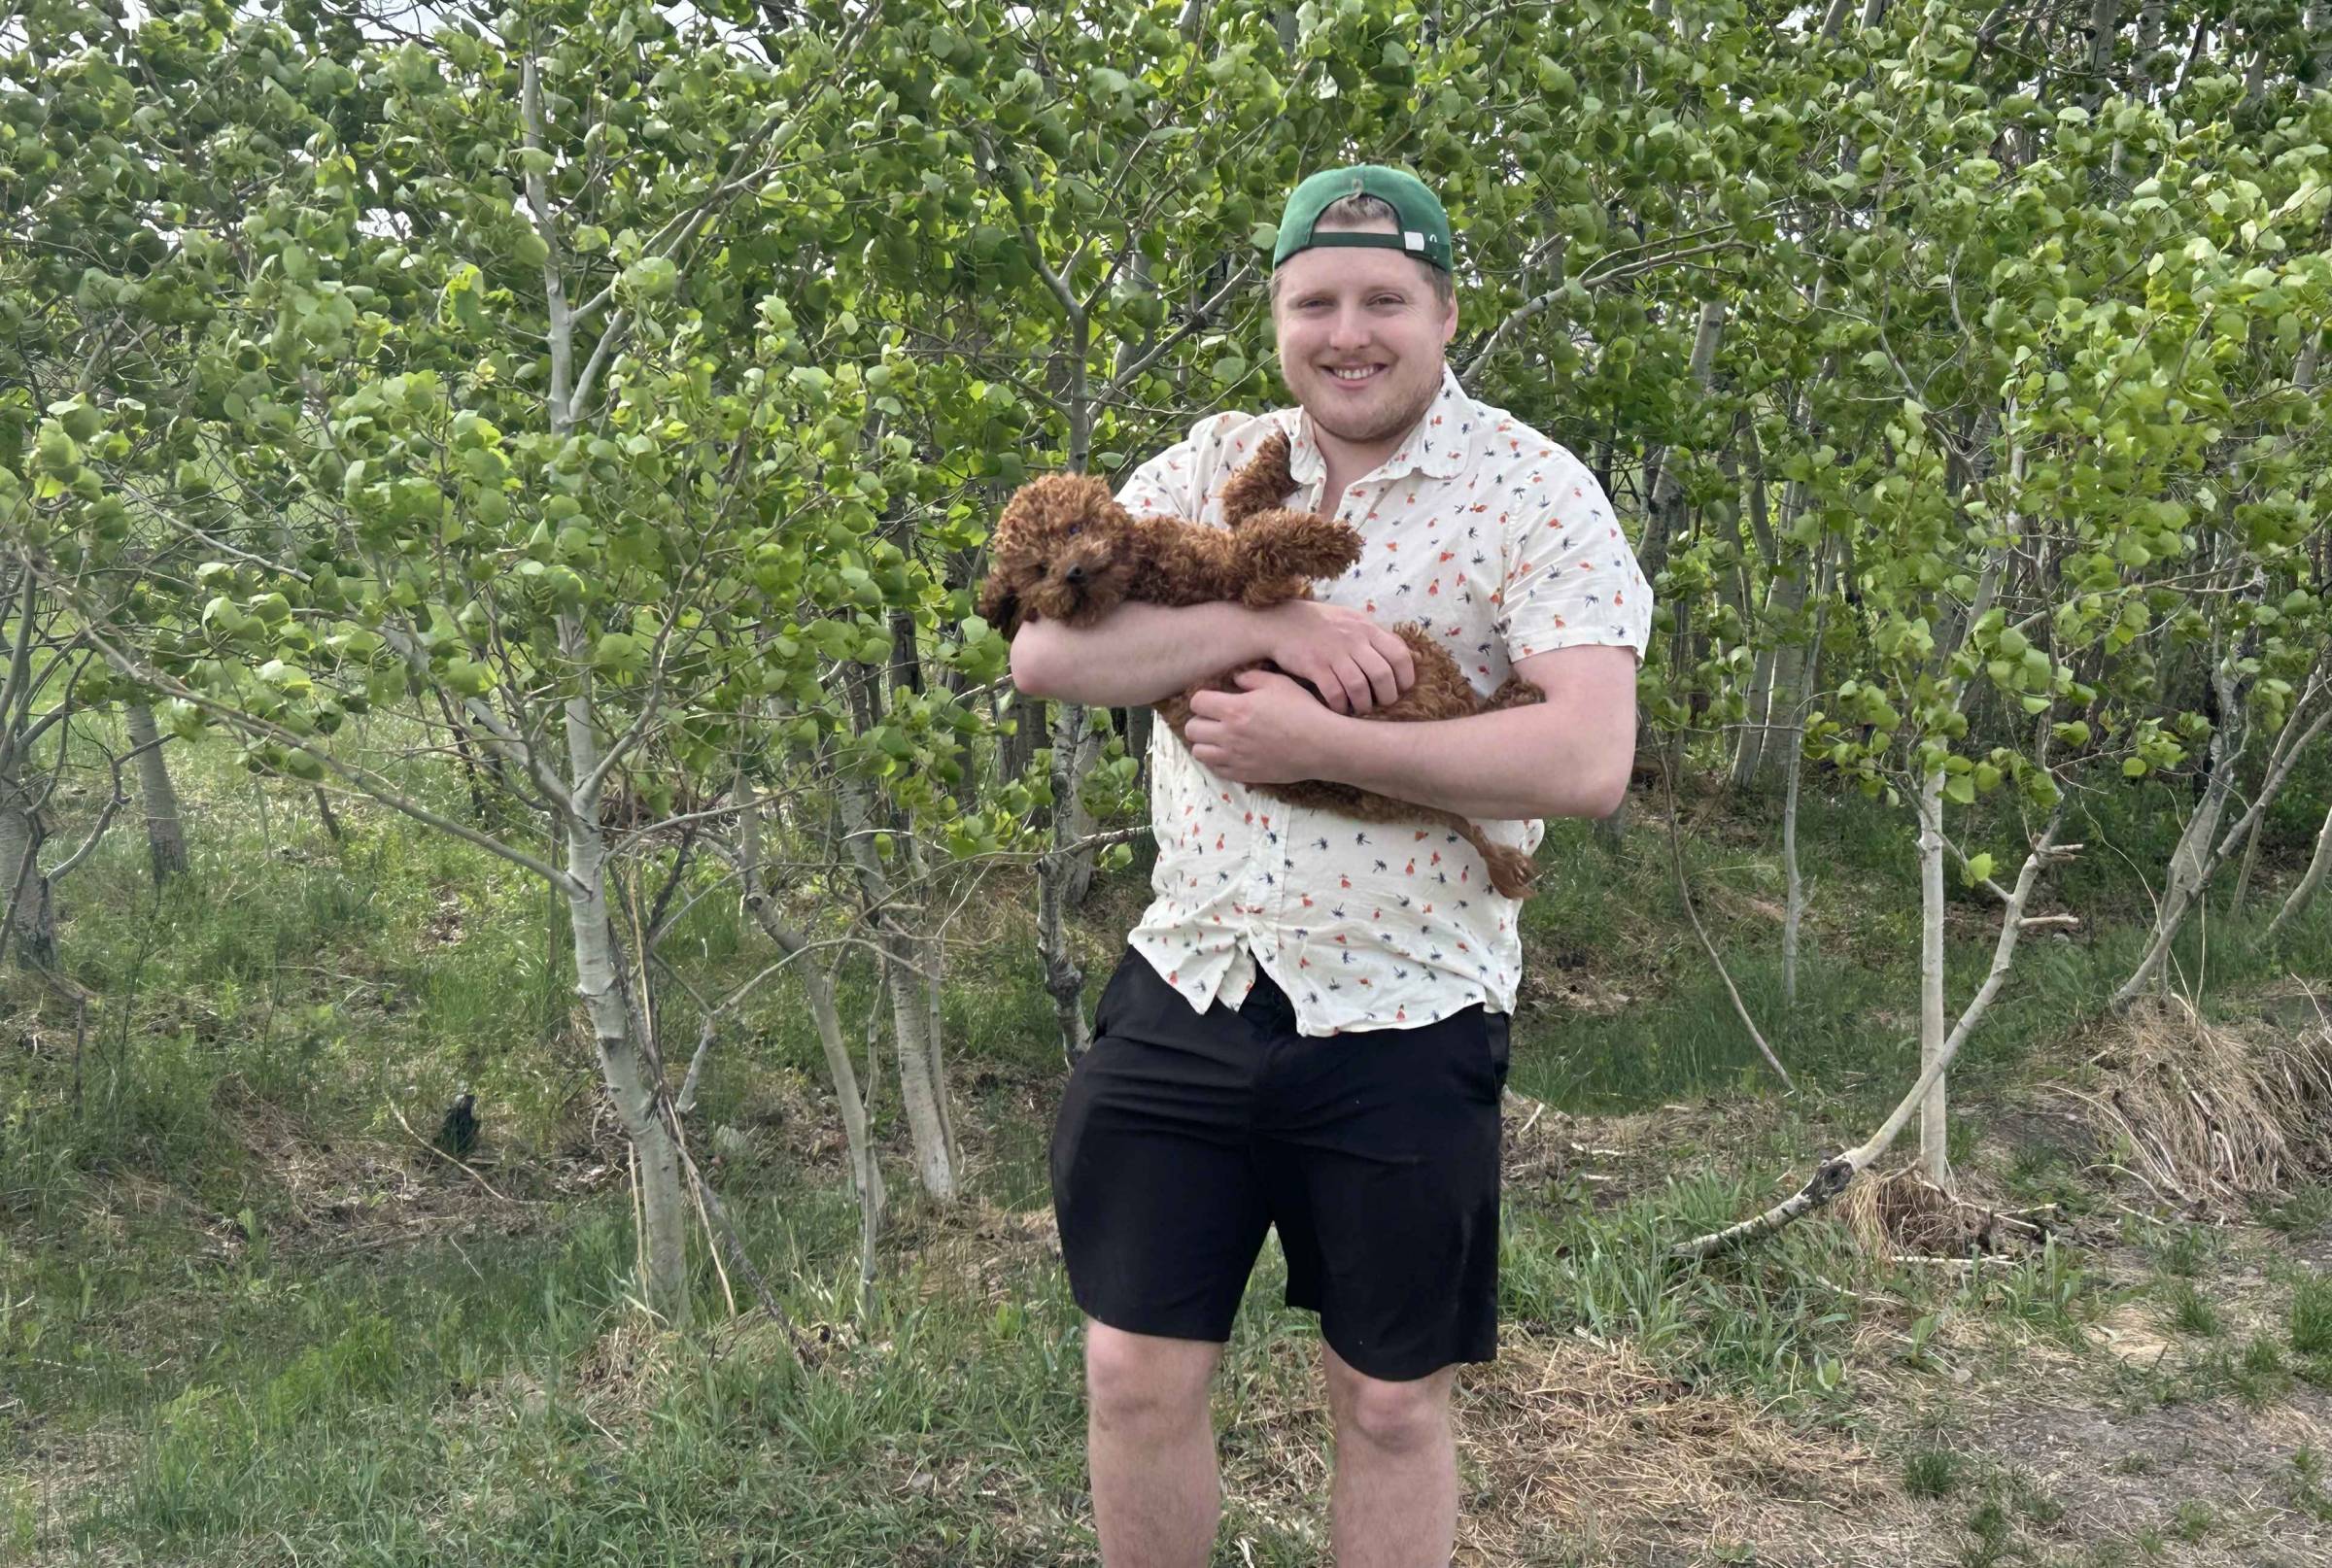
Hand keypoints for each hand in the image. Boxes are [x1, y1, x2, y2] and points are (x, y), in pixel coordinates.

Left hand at [1185, 668, 1345, 784]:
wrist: (1321, 746)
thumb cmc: (1302, 711)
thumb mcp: (1278, 683)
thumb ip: (1251, 678)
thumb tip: (1235, 679)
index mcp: (1234, 709)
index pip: (1197, 702)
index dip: (1204, 699)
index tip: (1215, 699)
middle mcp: (1228, 735)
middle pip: (1192, 729)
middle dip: (1200, 720)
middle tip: (1215, 719)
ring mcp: (1234, 757)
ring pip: (1199, 752)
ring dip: (1205, 742)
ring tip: (1219, 737)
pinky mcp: (1243, 775)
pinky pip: (1215, 770)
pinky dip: (1217, 760)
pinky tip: (1230, 753)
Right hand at [1257, 600, 1416, 714]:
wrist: (1281, 622)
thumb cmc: (1322, 624)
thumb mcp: (1352, 621)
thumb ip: (1377, 637)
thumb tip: (1406, 655)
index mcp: (1367, 628)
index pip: (1400, 655)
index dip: (1405, 677)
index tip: (1401, 689)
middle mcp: (1353, 640)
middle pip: (1382, 674)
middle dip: (1387, 696)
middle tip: (1382, 703)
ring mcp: (1333, 653)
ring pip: (1360, 687)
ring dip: (1364, 704)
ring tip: (1362, 708)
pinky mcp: (1314, 666)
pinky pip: (1334, 693)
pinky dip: (1341, 705)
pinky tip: (1340, 707)